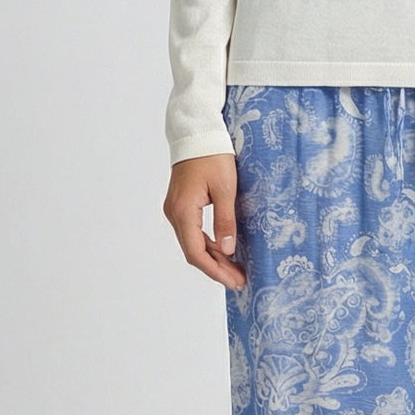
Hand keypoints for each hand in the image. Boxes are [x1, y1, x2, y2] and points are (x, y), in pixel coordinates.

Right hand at [164, 152, 245, 288]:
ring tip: (235, 269)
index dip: (215, 271)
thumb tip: (228, 251)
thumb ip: (226, 221)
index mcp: (183, 211)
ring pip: (192, 243)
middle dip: (216, 268)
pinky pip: (192, 232)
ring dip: (213, 258)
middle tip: (239, 280)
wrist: (196, 134)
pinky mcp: (180, 205)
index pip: (196, 252)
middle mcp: (174, 213)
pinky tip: (224, 250)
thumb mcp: (226, 188)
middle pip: (193, 251)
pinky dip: (208, 244)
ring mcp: (175, 210)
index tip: (234, 281)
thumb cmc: (213, 156)